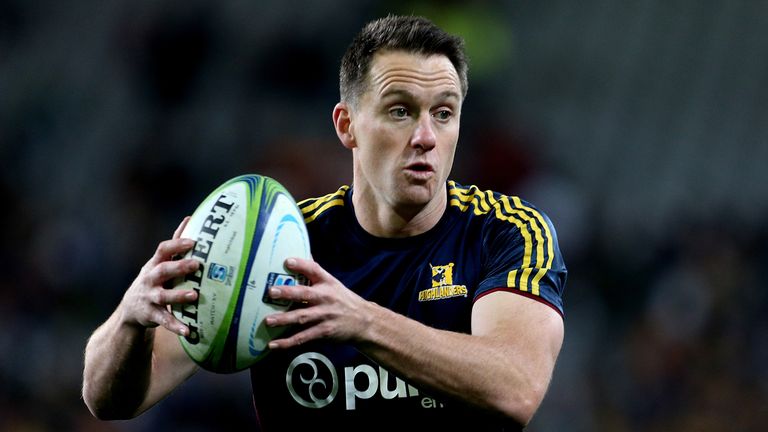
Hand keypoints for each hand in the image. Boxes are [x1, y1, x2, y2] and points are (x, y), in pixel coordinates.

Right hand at [118, 217, 199, 335]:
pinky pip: (164, 321)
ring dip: (178, 295)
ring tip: (194, 295)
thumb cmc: (154, 280)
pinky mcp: (151, 315)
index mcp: (155, 265)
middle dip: (179, 267)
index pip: (163, 250)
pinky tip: (189, 331)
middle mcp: (150, 280)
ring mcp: (149, 298)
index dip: (177, 244)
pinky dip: (176, 326)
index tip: (193, 241)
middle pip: (163, 271)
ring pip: (163, 297)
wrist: (131, 309)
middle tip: (197, 264)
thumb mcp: (159, 262)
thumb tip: (189, 219)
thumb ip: (175, 245)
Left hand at [264, 258, 373, 347]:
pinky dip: (288, 342)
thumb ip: (316, 272)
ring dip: (284, 319)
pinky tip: (273, 344)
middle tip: (271, 292)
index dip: (301, 264)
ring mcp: (324, 316)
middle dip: (288, 293)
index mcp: (327, 283)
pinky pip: (303, 337)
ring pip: (301, 317)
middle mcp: (325, 298)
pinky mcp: (323, 332)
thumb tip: (301, 254)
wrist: (363, 321)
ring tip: (268, 321)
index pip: (314, 270)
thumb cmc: (343, 300)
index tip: (287, 261)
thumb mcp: (333, 283)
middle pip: (305, 294)